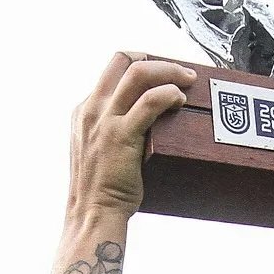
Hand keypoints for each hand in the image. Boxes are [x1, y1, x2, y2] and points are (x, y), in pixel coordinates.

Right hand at [67, 53, 194, 218]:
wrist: (93, 214)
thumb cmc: (102, 189)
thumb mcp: (99, 148)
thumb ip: (114, 129)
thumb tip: (146, 119)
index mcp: (86, 110)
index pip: (114, 69)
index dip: (142, 63)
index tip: (163, 72)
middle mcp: (92, 109)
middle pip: (123, 59)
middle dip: (157, 59)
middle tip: (180, 72)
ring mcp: (104, 121)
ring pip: (138, 73)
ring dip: (169, 70)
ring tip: (188, 81)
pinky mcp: (121, 136)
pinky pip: (149, 102)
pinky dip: (169, 94)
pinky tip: (180, 100)